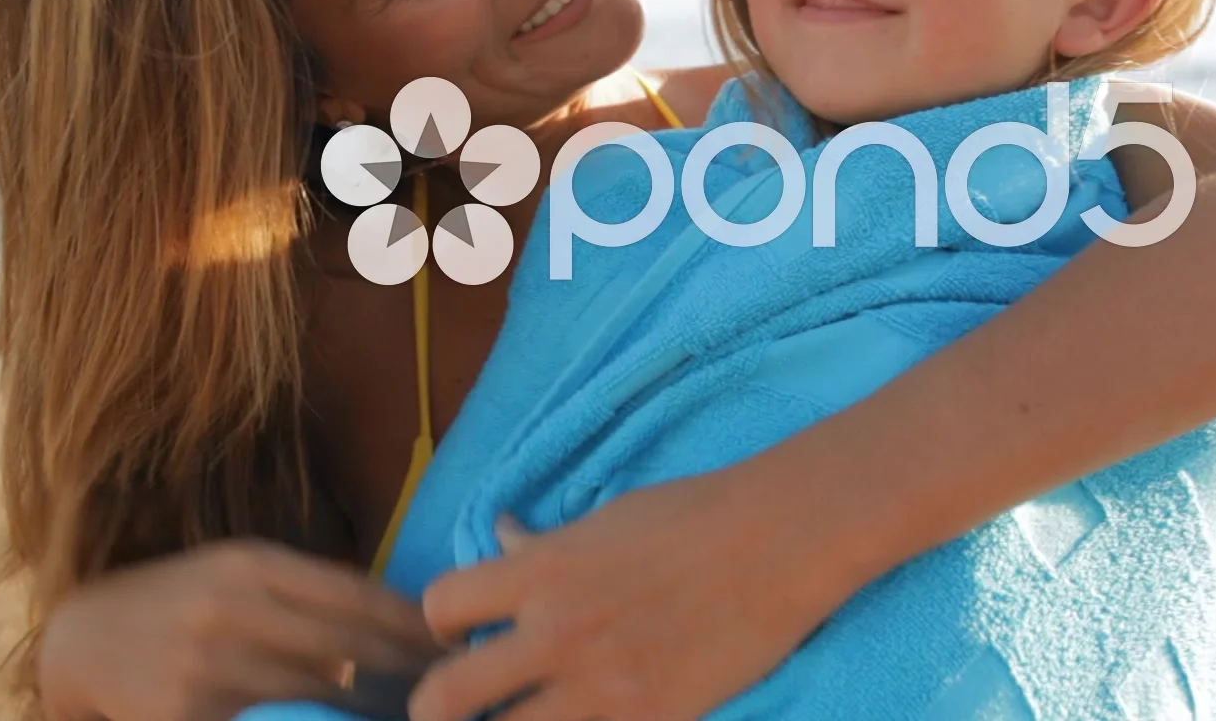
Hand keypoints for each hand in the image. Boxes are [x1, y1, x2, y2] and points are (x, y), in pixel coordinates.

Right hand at [37, 538, 441, 720]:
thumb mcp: (238, 570)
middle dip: (407, 674)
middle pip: (349, 647)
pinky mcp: (189, 716)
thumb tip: (400, 617)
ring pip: (319, 695)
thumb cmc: (180, 601)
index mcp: (253, 563)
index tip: (454, 645)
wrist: (81, 640)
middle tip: (449, 689)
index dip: (413, 626)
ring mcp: (209, 668)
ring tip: (413, 713)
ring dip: (371, 711)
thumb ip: (308, 590)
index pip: (359, 594)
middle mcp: (234, 609)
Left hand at [408, 471, 859, 720]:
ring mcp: (600, 686)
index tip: (460, 636)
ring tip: (525, 718)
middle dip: (435, 711)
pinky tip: (587, 719)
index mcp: (540, 572)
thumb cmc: (695, 515)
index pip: (438, 607)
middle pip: (443, 698)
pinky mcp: (649, 720)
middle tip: (455, 711)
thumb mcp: (605, 520)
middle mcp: (555, 634)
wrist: (780, 540)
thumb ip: (544, 547)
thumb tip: (501, 538)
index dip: (440, 626)